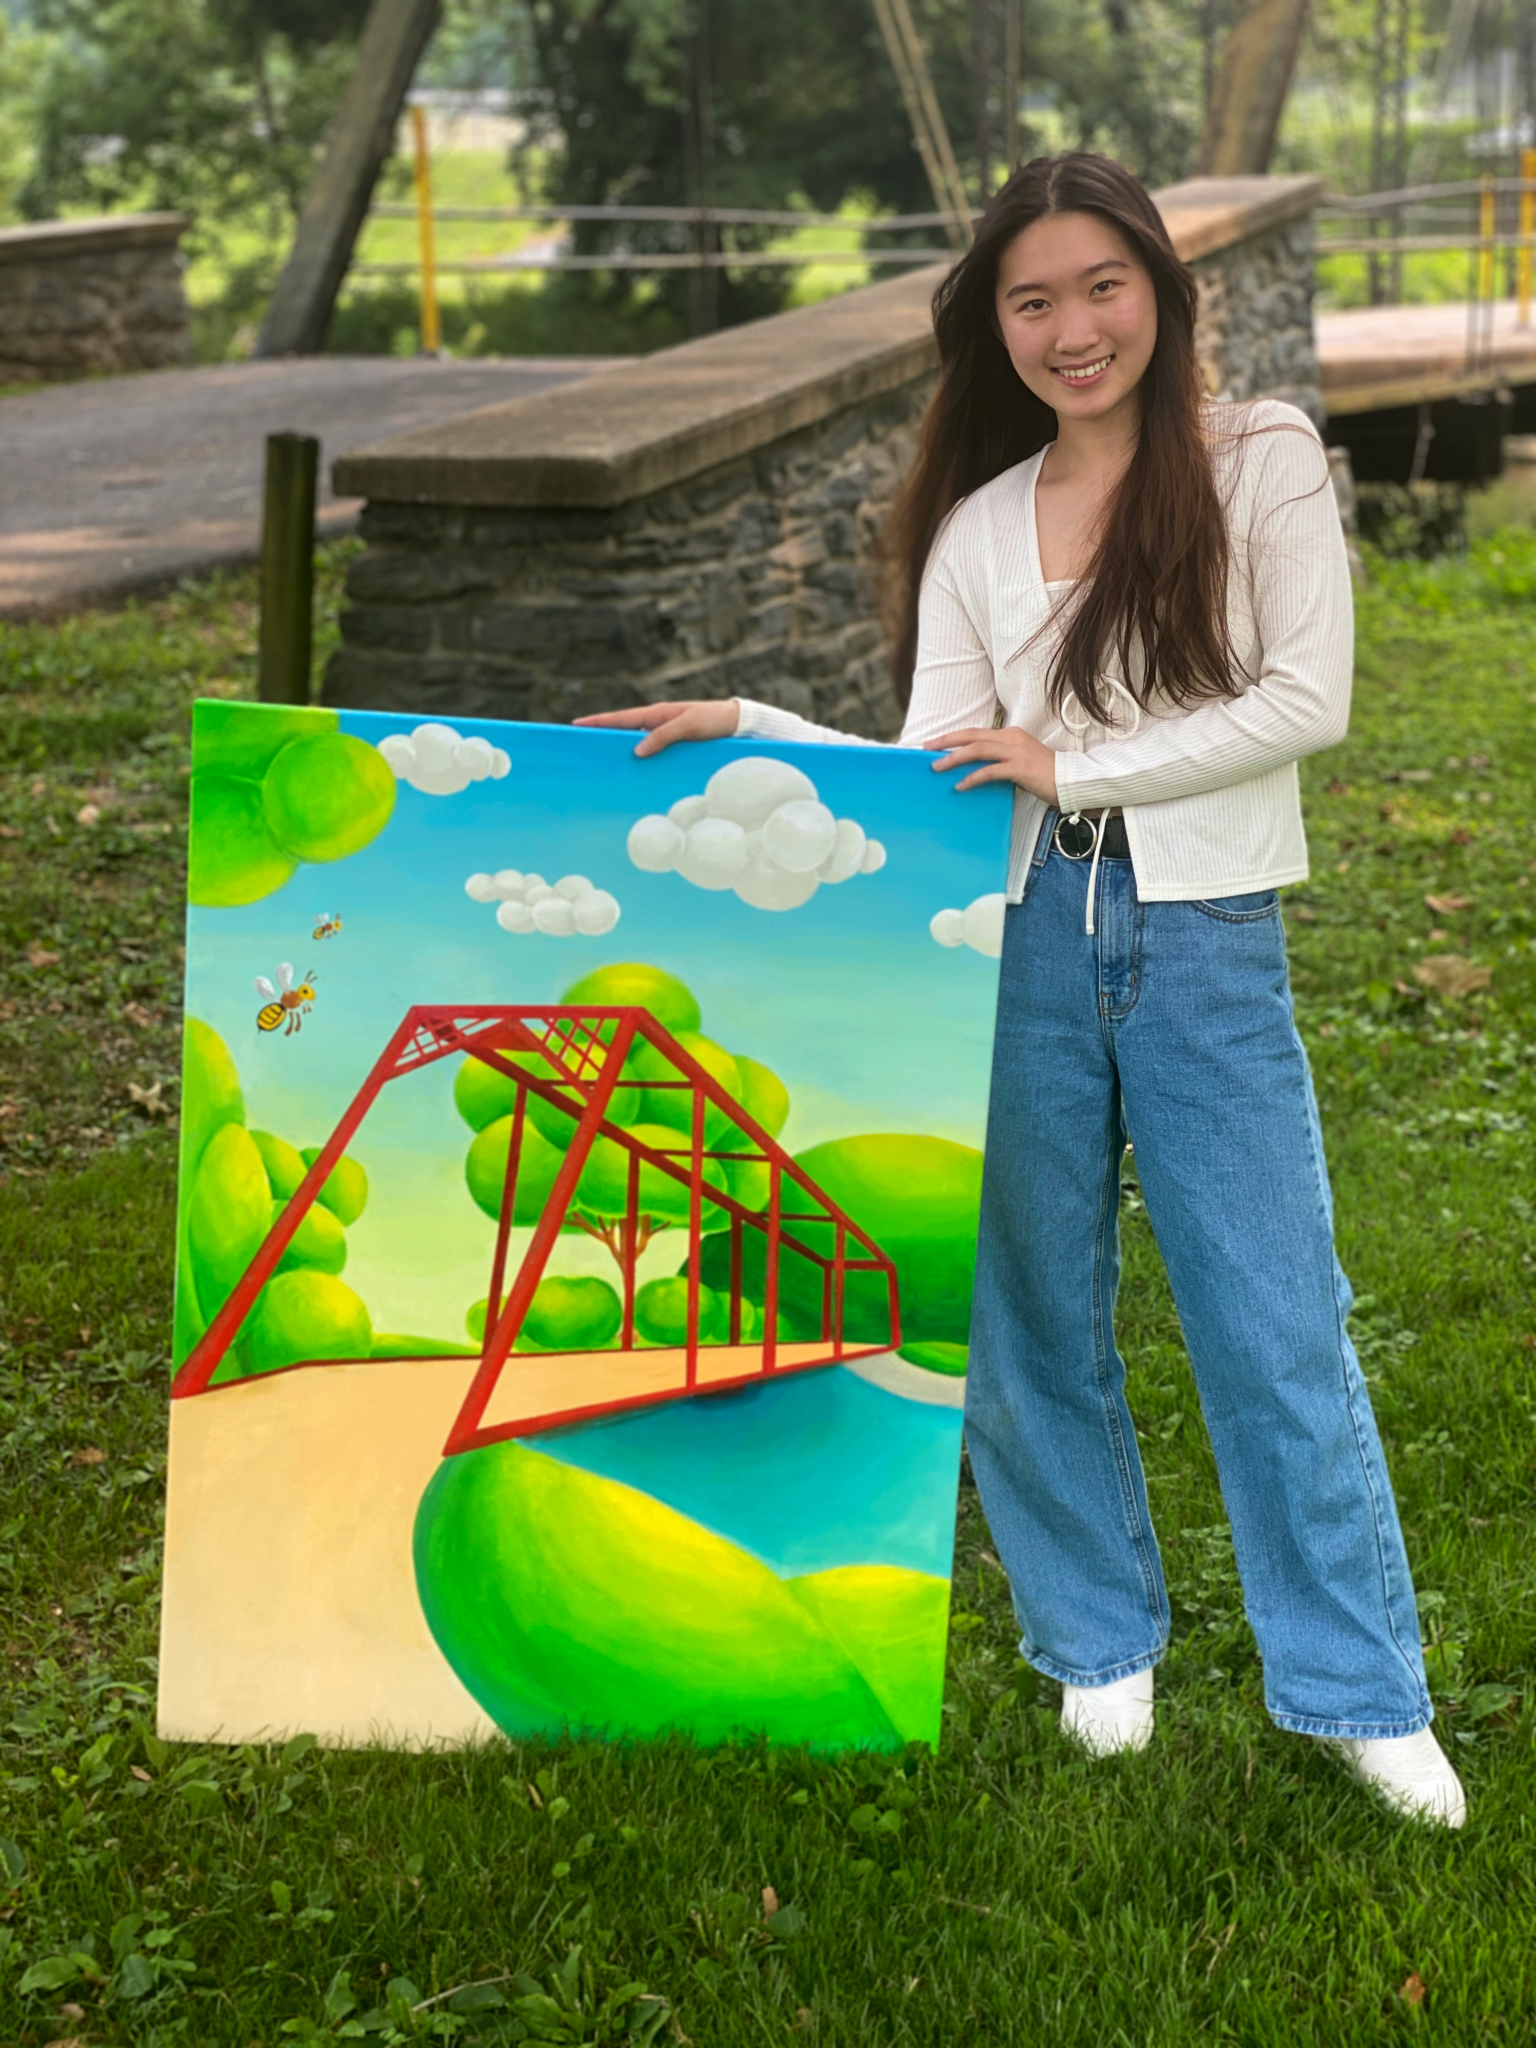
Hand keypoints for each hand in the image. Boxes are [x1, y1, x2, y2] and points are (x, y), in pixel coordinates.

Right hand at [574, 700, 739, 756]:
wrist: (736, 724)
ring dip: (620, 751)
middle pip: (623, 731)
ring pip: (636, 743)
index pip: (621, 718)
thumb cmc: (713, 720)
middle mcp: (657, 722)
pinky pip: (651, 751)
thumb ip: (663, 736)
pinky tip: (633, 770)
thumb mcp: (689, 726)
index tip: (577, 724)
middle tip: (582, 747)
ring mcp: (664, 734)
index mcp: (657, 713)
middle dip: (603, 736)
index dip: (599, 721)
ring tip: (602, 763)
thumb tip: (636, 750)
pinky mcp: (674, 745)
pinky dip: (639, 758)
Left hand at [934, 726, 1058, 803]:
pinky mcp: (1020, 768)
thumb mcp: (1020, 761)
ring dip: (954, 758)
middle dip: (946, 741)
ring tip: (937, 767)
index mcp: (1011, 734)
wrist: (1072, 780)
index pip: (976, 732)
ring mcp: (1016, 751)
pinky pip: (990, 771)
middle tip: (926, 748)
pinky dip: (972, 778)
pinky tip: (960, 785)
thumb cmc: (1046, 775)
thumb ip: (1000, 759)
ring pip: (977, 750)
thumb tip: (975, 769)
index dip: (954, 737)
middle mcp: (1012, 738)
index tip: (935, 743)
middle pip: (972, 735)